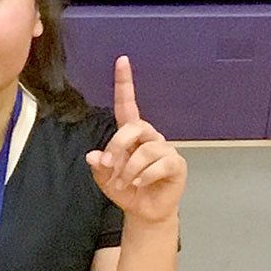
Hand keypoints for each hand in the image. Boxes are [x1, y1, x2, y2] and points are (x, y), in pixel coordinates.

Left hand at [85, 55, 183, 223]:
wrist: (144, 210)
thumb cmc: (125, 188)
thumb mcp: (104, 177)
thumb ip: (99, 165)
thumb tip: (94, 155)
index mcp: (131, 134)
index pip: (127, 104)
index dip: (125, 83)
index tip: (122, 60)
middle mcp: (150, 136)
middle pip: (133, 127)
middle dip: (117, 146)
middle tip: (109, 167)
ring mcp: (165, 149)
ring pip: (144, 150)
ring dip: (129, 170)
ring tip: (126, 182)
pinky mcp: (176, 164)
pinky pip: (159, 164)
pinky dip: (144, 176)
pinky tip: (140, 183)